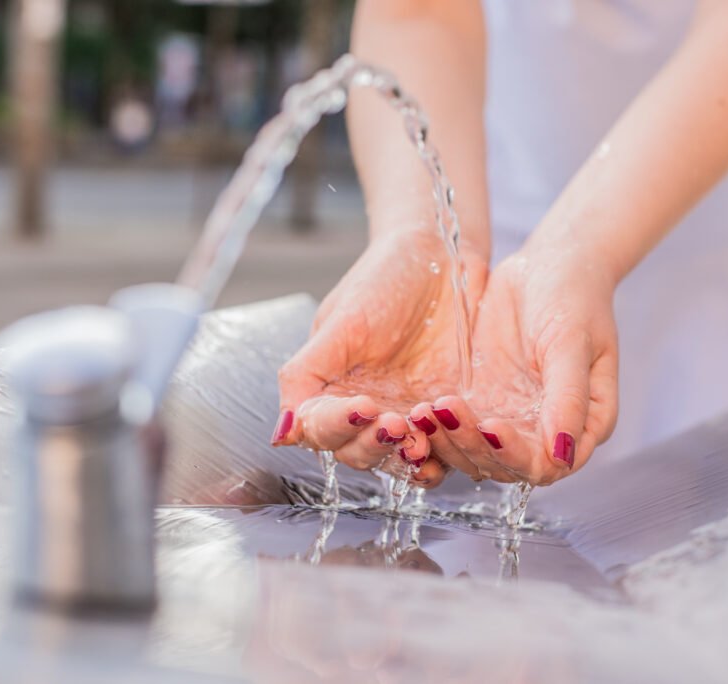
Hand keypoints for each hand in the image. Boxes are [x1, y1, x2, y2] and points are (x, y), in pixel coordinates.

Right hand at [274, 226, 487, 487]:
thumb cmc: (386, 278)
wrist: (444, 254)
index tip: (363, 406)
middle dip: (373, 446)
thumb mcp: (341, 322)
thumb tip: (281, 433)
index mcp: (330, 388)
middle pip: (355, 453)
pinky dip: (440, 458)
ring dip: (404, 458)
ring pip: (395, 459)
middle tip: (396, 424)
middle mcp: (365, 408)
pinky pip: (440, 452)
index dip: (337, 427)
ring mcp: (405, 413)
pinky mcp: (445, 416)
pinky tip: (444, 450)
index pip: (320, 430)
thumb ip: (305, 376)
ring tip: (420, 439)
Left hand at [410, 242, 617, 485]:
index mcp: (583, 424)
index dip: (516, 456)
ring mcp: (511, 419)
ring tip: (425, 410)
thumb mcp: (572, 342)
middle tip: (445, 410)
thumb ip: (569, 397)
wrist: (546, 264)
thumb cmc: (573, 297)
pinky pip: (456, 428)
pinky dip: (437, 426)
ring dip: (448, 440)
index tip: (490, 426)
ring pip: (475, 453)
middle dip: (472, 445)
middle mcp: (545, 430)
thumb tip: (562, 452)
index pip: (547, 464)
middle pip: (505, 466)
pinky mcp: (481, 403)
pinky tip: (418, 409)